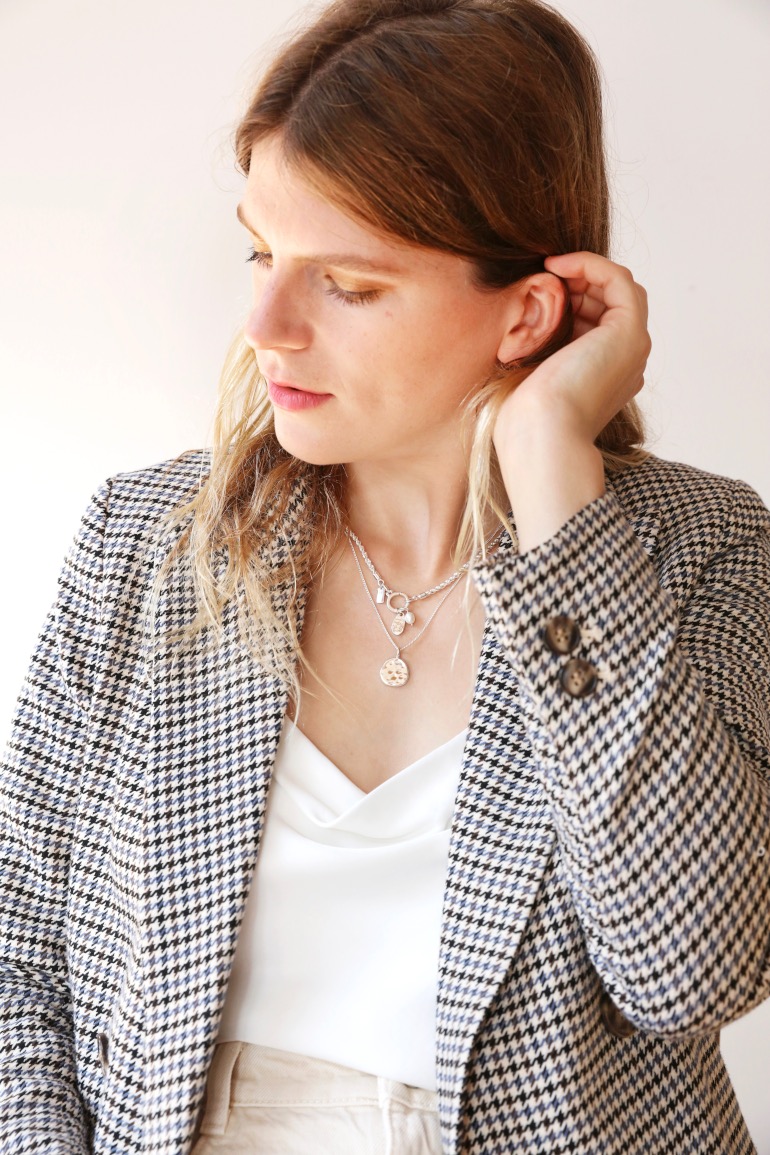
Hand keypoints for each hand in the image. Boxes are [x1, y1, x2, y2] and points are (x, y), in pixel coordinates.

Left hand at [493, 253, 650, 550]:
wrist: (540, 433)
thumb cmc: (525, 416)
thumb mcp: (530, 373)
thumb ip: (537, 350)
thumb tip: (515, 329)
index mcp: (605, 374)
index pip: (598, 319)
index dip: (572, 296)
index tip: (538, 288)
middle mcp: (625, 361)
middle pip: (610, 300)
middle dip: (578, 280)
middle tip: (543, 273)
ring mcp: (632, 347)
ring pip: (618, 288)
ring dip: (585, 270)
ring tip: (550, 268)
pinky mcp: (629, 332)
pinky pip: (619, 280)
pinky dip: (590, 265)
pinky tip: (557, 266)